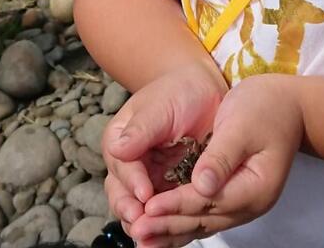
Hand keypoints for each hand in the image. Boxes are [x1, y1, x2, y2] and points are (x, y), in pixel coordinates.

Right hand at [102, 59, 227, 235]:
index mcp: (120, 141)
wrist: (205, 91)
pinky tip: (170, 240)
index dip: (132, 183)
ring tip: (153, 241)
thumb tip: (118, 150)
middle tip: (144, 225)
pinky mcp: (168, 190)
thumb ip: (141, 130)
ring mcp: (148, 180)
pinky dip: (165, 226)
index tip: (144, 195)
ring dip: (145, 225)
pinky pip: (162, 213)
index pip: (121, 167)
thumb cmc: (179, 91)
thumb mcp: (160, 105)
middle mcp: (129, 165)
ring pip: (138, 210)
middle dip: (131, 211)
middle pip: (122, 195)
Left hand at [129, 74, 303, 247]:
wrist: (288, 106)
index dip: (176, 204)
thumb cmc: (266, 108)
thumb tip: (201, 186)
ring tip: (142, 238)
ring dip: (171, 231)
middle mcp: (249, 202)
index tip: (148, 208)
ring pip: (201, 224)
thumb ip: (221, 156)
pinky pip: (203, 216)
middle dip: (167, 225)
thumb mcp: (242, 125)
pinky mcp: (232, 196)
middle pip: (203, 219)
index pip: (208, 201)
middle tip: (137, 231)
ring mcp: (242, 202)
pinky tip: (160, 229)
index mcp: (255, 186)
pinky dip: (180, 223)